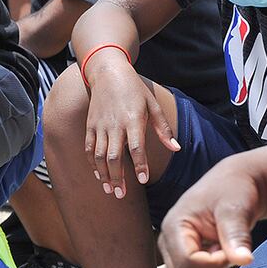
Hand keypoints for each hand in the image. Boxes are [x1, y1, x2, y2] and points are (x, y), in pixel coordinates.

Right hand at [83, 55, 179, 198]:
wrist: (107, 73)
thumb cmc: (134, 89)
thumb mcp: (153, 105)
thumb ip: (163, 129)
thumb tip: (177, 148)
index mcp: (132, 120)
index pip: (136, 147)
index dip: (139, 164)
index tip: (142, 180)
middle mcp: (114, 125)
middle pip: (113, 157)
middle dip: (117, 178)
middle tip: (121, 195)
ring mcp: (99, 126)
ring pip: (99, 156)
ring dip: (104, 175)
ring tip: (110, 190)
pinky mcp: (90, 125)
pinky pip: (89, 148)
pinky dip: (93, 163)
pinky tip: (99, 175)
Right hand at [159, 160, 258, 267]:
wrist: (235, 189)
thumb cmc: (234, 191)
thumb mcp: (236, 207)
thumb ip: (236, 232)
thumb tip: (244, 260)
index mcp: (174, 227)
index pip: (188, 264)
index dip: (216, 265)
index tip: (232, 249)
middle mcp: (167, 244)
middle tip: (231, 256)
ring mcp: (174, 256)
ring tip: (231, 265)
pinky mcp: (184, 265)